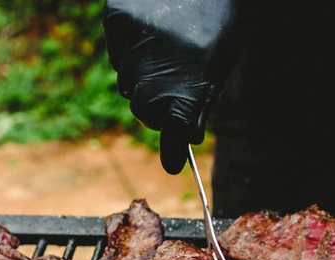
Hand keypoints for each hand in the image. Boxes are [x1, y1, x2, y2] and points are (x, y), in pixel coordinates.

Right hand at [104, 0, 241, 173]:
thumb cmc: (218, 20)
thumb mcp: (219, 61)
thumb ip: (199, 100)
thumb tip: (186, 136)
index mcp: (189, 79)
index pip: (175, 128)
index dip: (173, 148)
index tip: (173, 164)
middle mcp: (156, 67)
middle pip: (144, 109)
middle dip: (155, 108)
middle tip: (171, 91)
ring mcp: (131, 43)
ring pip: (127, 81)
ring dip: (142, 77)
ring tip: (164, 52)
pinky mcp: (115, 20)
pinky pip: (116, 53)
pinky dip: (130, 50)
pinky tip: (150, 33)